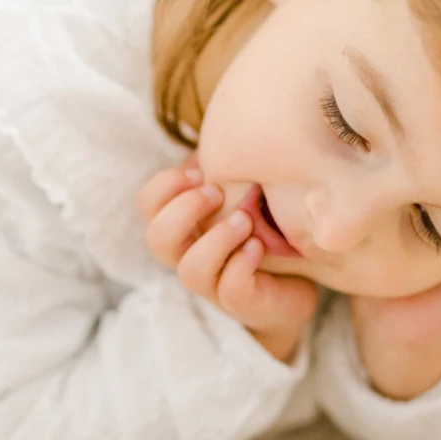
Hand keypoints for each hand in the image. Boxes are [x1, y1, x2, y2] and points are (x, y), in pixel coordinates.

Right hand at [136, 164, 316, 362]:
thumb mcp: (239, 194)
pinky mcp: (241, 302)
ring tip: (245, 221)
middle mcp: (188, 257)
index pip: (147, 206)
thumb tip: (219, 137)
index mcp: (181, 228)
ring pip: (190, 270)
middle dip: (184, 210)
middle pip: (157, 239)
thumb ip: (222, 171)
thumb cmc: (260, 231)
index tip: (197, 172)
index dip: (164, 186)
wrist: (293, 285)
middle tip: (217, 193)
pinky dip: (242, 264)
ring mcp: (212, 285)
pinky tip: (257, 247)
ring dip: (217, 239)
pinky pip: (230, 289)